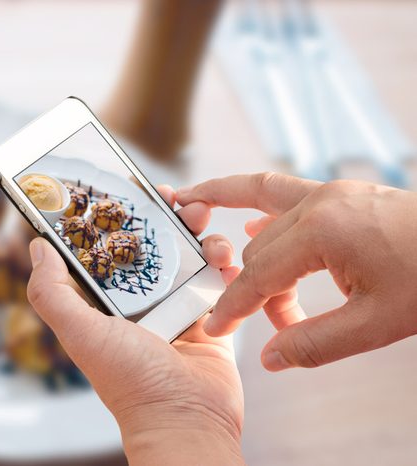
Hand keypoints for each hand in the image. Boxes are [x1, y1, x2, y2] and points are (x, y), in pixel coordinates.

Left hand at [27, 186, 243, 465]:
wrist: (186, 419)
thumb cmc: (130, 381)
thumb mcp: (80, 332)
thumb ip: (52, 292)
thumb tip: (37, 247)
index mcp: (108, 302)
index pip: (110, 247)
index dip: (120, 217)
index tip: (132, 191)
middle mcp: (142, 302)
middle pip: (155, 246)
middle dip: (168, 219)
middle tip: (181, 201)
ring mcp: (178, 308)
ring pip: (190, 256)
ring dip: (201, 236)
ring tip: (207, 229)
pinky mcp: (210, 317)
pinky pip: (219, 280)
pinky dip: (224, 264)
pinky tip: (224, 256)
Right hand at [177, 173, 416, 370]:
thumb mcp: (377, 324)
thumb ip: (316, 342)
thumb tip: (270, 358)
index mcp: (322, 230)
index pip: (259, 274)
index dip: (234, 305)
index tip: (216, 325)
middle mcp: (318, 202)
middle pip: (261, 250)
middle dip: (257, 289)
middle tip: (272, 323)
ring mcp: (329, 192)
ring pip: (266, 218)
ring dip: (252, 248)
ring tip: (214, 239)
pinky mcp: (340, 194)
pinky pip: (284, 196)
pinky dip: (260, 212)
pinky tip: (253, 228)